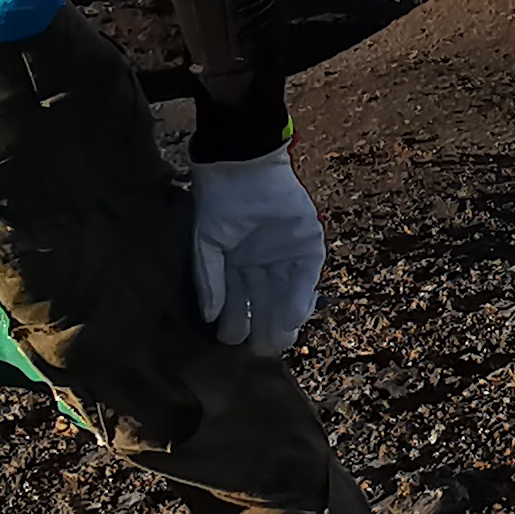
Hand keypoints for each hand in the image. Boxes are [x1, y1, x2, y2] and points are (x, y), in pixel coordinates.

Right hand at [187, 152, 328, 355]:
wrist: (242, 164)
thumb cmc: (219, 200)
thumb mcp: (206, 242)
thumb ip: (209, 279)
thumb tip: (208, 317)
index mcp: (237, 264)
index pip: (239, 301)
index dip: (236, 321)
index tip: (232, 340)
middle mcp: (263, 263)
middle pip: (265, 302)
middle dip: (262, 326)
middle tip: (260, 349)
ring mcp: (287, 254)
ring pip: (287, 295)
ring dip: (283, 318)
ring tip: (278, 340)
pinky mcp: (308, 244)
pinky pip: (307, 276)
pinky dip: (302, 296)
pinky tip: (293, 317)